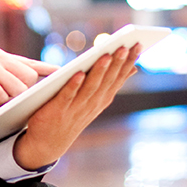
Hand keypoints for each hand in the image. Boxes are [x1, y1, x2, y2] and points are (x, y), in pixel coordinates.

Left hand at [13, 44, 141, 169]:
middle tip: (125, 46)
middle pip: (107, 80)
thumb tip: (133, 67)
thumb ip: (110, 83)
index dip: (128, 61)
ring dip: (99, 71)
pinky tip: (79, 73)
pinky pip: (67, 96)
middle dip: (117, 63)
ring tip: (105, 55)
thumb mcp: (96, 99)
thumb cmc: (73, 113)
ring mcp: (76, 108)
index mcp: (102, 98)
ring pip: (90, 87)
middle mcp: (93, 103)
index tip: (137, 44)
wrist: (49, 142)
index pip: (119, 77)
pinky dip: (73, 85)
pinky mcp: (58, 110)